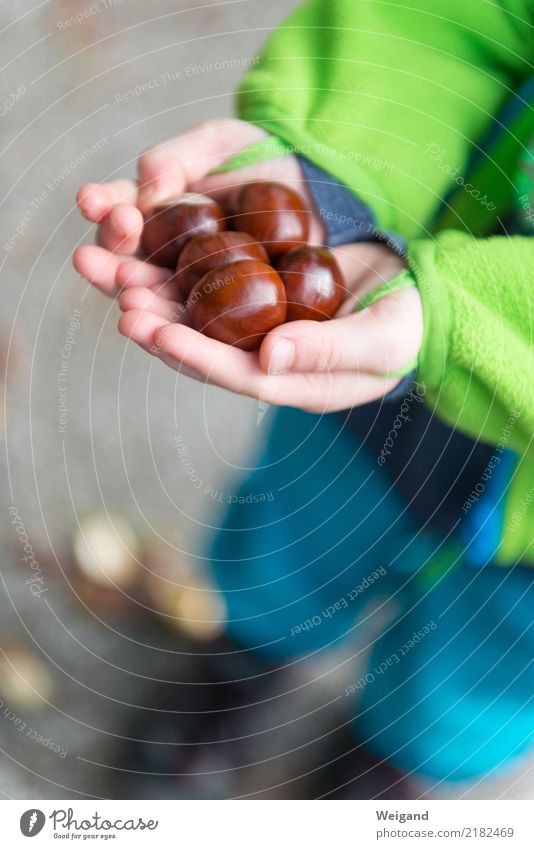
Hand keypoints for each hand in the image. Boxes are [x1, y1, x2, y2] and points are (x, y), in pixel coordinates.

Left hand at [74, 118, 422, 412]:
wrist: (417, 295)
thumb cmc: (409, 324)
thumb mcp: (383, 337)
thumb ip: (331, 350)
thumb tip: (270, 357)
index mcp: (296, 381)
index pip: (237, 373)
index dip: (195, 355)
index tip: (153, 332)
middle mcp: (267, 360)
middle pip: (204, 347)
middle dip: (159, 325)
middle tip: (119, 298)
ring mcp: (260, 328)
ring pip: (199, 316)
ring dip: (158, 293)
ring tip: (116, 271)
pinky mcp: (259, 296)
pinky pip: (211, 286)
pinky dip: (180, 267)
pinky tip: (149, 246)